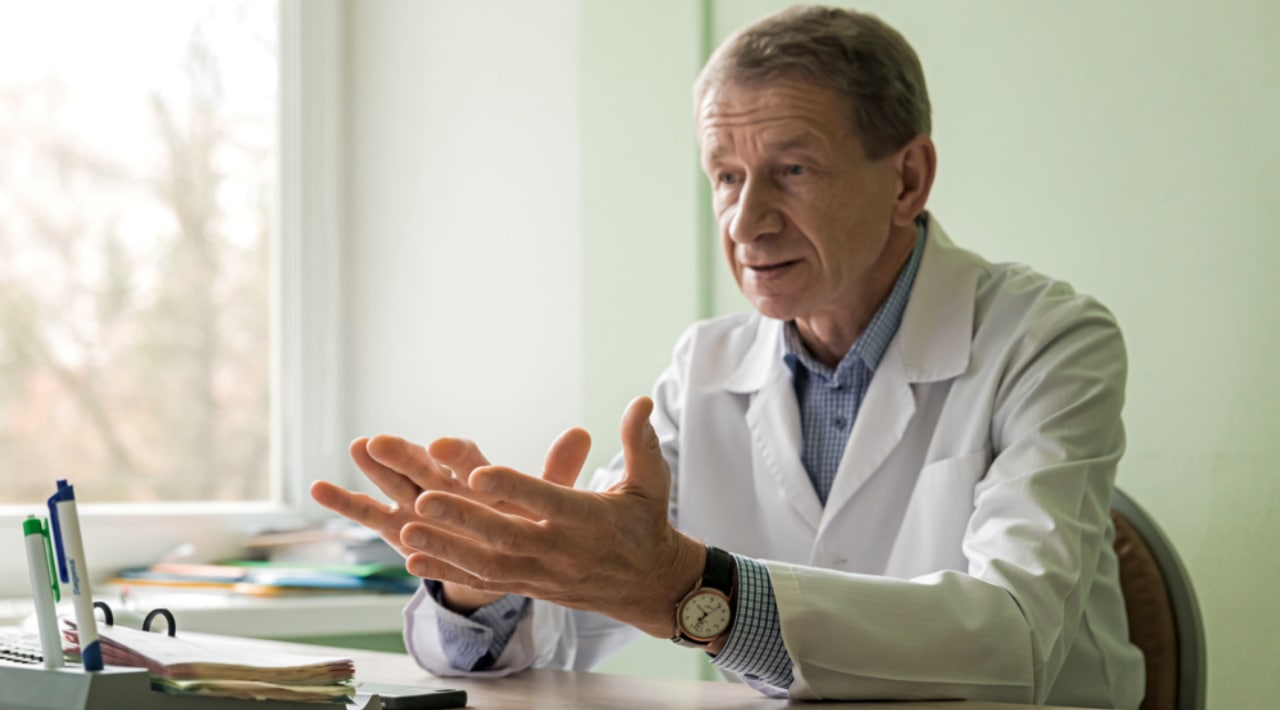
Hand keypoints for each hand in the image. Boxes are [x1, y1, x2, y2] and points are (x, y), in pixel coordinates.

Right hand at [311, 427, 586, 611]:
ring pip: (395, 483)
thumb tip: (583, 432)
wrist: (500, 551)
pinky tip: (319, 488)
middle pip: (422, 467)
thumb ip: (557, 471)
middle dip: (403, 455)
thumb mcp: (544, 501)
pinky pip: (371, 514)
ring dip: (375, 469)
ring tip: (357, 448)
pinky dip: (347, 503)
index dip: (456, 455)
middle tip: (380, 440)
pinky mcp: (399, 525)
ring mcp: (417, 503)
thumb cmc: (520, 520)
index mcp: (478, 475)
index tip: (444, 446)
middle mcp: (444, 483)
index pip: (466, 460)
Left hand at [398, 396, 705, 638]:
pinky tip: (412, 559)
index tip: (477, 472)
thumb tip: (640, 402)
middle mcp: (563, 549)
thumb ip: (640, 443)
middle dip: (464, 518)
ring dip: (447, 548)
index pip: (547, 500)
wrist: (649, 585)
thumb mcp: (650, 483)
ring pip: (489, 564)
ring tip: (406, 528)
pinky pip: (485, 583)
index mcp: (589, 519)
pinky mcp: (530, 587)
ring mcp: (543, 573)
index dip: (513, 487)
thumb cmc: (646, 524)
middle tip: (423, 497)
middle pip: (507, 535)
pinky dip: (448, 572)